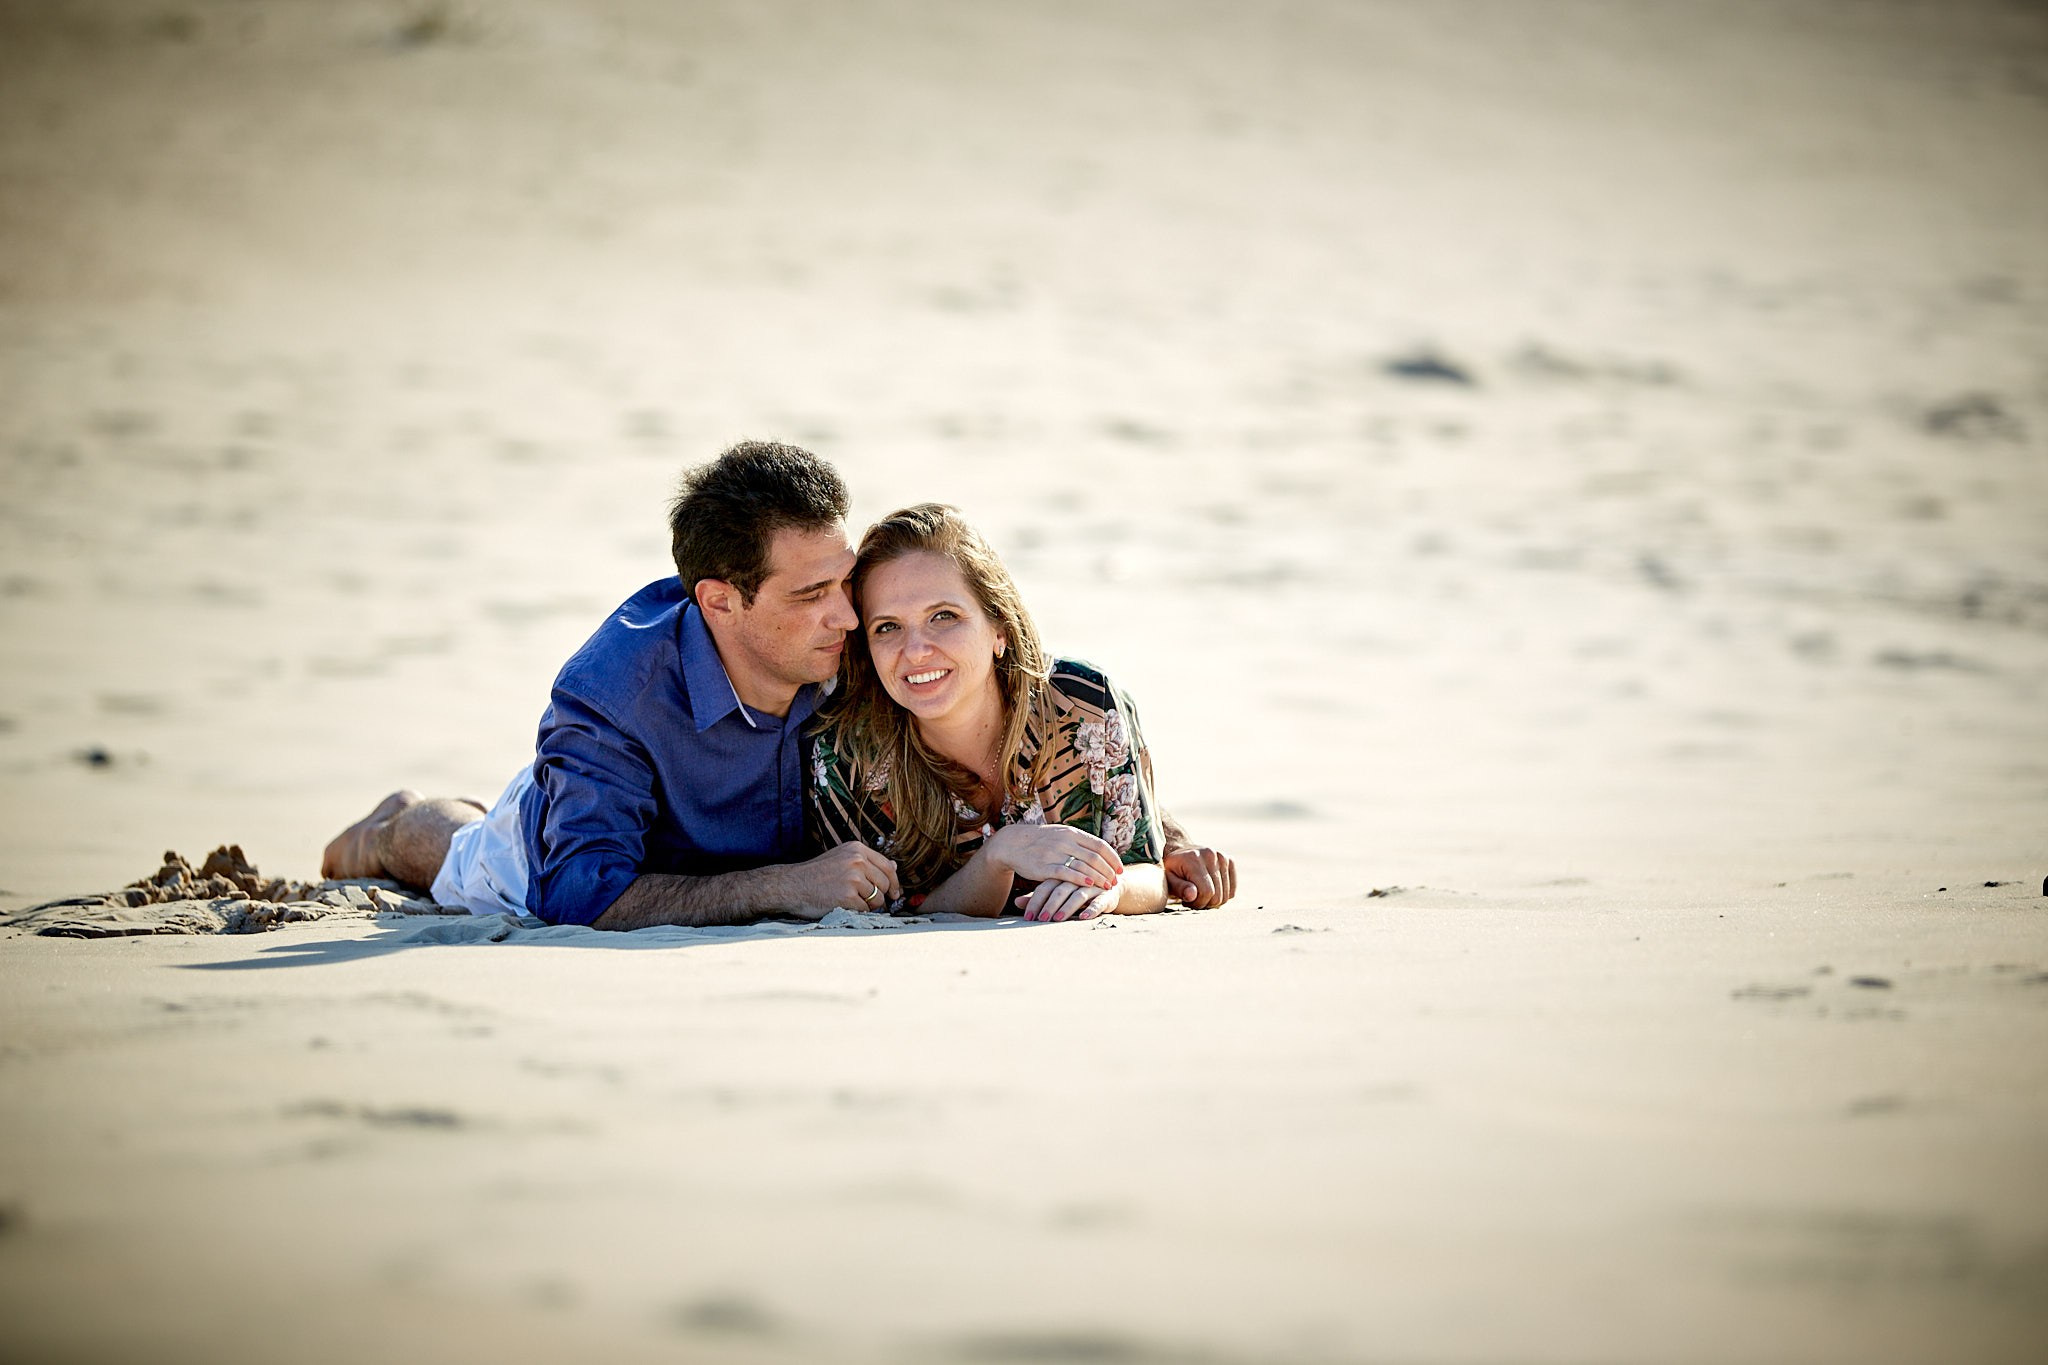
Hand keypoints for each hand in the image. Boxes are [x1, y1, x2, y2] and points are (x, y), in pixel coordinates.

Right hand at [771, 842, 900, 920]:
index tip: (895, 893)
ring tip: (849, 901)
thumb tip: (895, 866)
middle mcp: (857, 861)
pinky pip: (865, 910)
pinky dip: (857, 912)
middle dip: (880, 896)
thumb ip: (867, 862)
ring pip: (877, 899)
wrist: (792, 885)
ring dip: (867, 906)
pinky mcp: (847, 896)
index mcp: (857, 849)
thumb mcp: (842, 858)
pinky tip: (843, 906)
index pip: (887, 866)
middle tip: (866, 901)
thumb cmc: (816, 874)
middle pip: (885, 885)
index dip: (894, 882)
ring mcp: (853, 878)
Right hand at [985, 823, 1122, 889]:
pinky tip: (1089, 884)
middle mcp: (1065, 841)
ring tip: (1107, 886)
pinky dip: (1080, 878)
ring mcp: (1055, 853)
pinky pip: (1066, 873)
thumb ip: (1079, 841)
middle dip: (1108, 871)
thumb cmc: (1041, 841)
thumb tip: (1100, 850)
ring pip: (1084, 865)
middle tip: (1116, 881)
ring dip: (1099, 877)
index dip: (1112, 858)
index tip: (1120, 869)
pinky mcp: (1045, 866)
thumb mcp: (1060, 834)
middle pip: (1095, 857)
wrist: (1013, 843)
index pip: (1100, 845)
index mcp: (1072, 833)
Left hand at [1015, 874, 1119, 921]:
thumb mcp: (1057, 891)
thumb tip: (1015, 902)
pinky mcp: (1106, 894)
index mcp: (1062, 875)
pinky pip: (1099, 901)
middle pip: (1060, 890)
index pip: (1046, 887)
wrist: (1109, 882)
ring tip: (1057, 919)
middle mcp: (1076, 878)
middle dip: (1050, 906)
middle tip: (1040, 919)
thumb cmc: (1076, 888)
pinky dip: (1091, 909)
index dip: (1036, 901)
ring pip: (1078, 895)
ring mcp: (1092, 886)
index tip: (1028, 917)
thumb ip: (1038, 897)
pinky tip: (1084, 917)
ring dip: (1067, 908)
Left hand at [1164, 846, 1235, 907]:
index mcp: (1194, 858)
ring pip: (1226, 895)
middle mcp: (1211, 855)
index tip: (1187, 900)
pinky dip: (1222, 895)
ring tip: (1200, 893)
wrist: (1180, 851)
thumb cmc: (1172, 869)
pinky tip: (1210, 889)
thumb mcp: (1168, 879)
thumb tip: (1191, 895)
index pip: (1206, 892)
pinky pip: (1232, 890)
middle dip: (1205, 903)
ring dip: (1213, 900)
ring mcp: (1222, 857)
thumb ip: (1179, 888)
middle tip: (1193, 898)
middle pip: (1218, 896)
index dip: (1197, 903)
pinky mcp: (1230, 861)